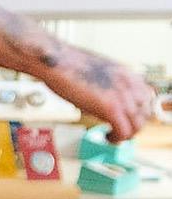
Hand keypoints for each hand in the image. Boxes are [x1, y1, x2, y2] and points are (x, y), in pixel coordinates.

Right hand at [42, 50, 158, 141]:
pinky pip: (124, 132)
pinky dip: (117, 138)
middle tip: (122, 128)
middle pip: (145, 113)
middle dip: (134, 123)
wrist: (52, 60)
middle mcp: (128, 84)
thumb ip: (109, 82)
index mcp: (125, 73)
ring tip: (114, 135)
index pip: (147, 97)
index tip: (130, 116)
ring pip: (137, 125)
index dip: (139, 110)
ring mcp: (121, 96)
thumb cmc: (64, 62)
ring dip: (127, 133)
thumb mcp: (96, 69)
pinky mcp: (111, 108)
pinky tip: (108, 137)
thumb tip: (106, 96)